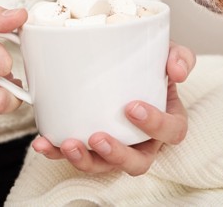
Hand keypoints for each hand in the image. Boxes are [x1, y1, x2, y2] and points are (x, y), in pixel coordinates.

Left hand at [31, 41, 195, 175]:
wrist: (127, 66)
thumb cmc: (151, 67)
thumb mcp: (168, 55)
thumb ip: (178, 57)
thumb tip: (177, 71)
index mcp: (168, 120)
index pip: (171, 131)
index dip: (155, 125)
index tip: (132, 108)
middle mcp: (144, 141)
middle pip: (137, 162)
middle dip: (116, 154)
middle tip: (97, 137)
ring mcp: (118, 147)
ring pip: (105, 166)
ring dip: (84, 160)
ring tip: (67, 144)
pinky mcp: (92, 146)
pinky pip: (78, 156)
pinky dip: (58, 152)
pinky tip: (44, 142)